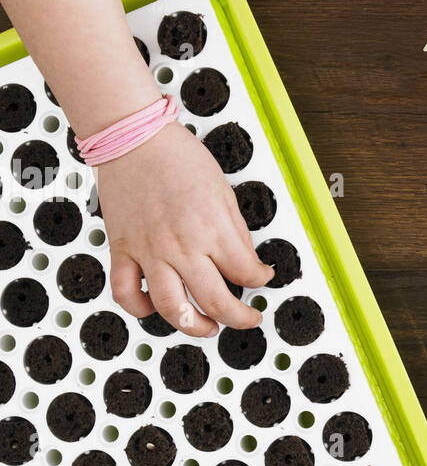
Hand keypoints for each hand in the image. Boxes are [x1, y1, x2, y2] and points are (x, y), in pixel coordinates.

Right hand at [96, 121, 272, 336]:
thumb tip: (247, 260)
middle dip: (239, 317)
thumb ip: (235, 231)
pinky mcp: (123, 250)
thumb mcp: (223, 190)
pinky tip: (155, 308)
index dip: (261, 279)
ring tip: (206, 327)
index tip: (263, 278)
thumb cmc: (176, 156)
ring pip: (172, 308)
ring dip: (194, 326)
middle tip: (247, 318)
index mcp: (212, 228)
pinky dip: (140, 308)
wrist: (133, 138)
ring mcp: (150, 252)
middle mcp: (181, 246)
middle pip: (216, 301)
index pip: (245, 272)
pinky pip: (127, 293)